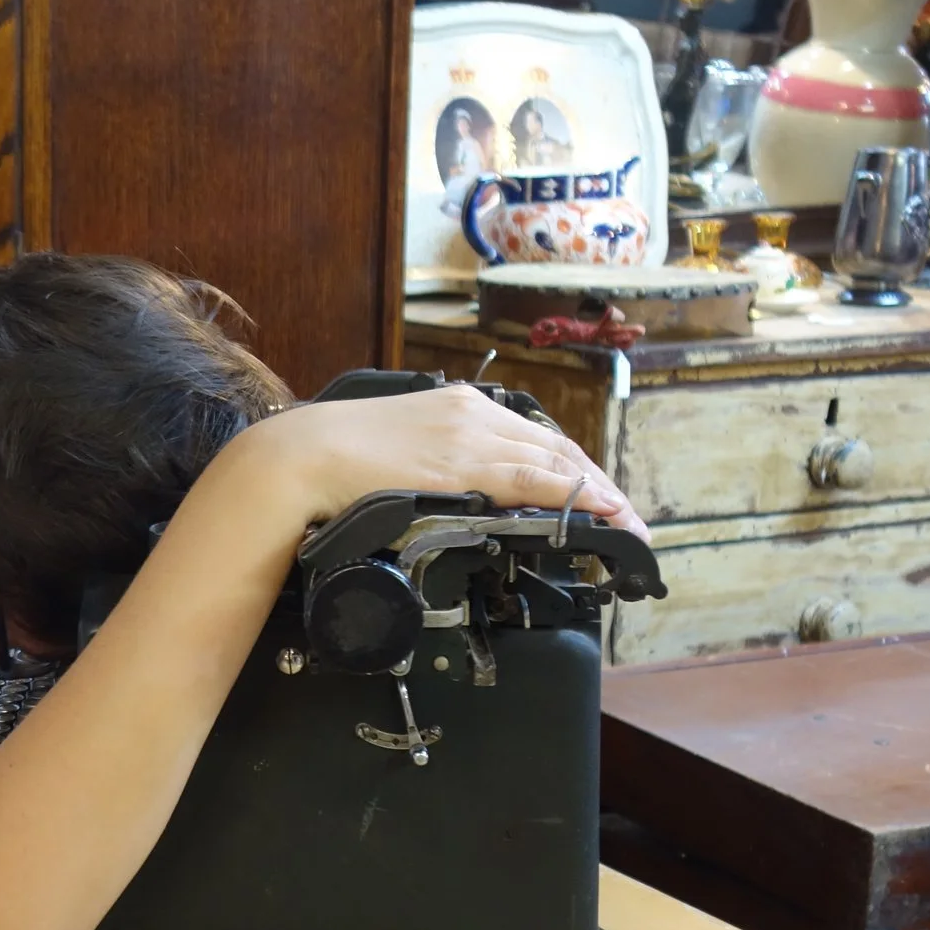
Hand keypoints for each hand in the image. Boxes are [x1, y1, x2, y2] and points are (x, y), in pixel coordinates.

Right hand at [234, 384, 644, 536]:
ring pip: (556, 462)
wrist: (301, 457)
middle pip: (556, 447)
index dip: (573, 466)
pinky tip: (602, 509)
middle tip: (628, 515)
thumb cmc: (335, 458)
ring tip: (628, 523)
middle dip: (598, 482)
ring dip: (599, 493)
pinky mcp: (463, 466)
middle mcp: (473, 413)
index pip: (534, 436)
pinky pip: (536, 479)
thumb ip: (436, 463)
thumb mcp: (400, 450)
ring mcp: (470, 437)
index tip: (597, 492)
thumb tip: (455, 494)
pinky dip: (578, 493)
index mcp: (458, 407)